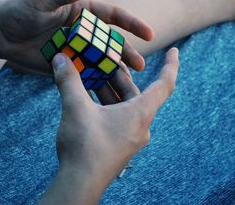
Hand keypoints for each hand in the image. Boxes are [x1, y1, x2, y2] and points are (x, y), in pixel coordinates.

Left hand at [0, 0, 153, 73]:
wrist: (0, 34)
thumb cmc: (20, 11)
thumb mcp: (43, 0)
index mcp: (83, 11)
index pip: (113, 16)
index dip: (132, 24)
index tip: (149, 33)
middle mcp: (83, 31)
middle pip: (111, 43)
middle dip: (126, 54)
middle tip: (139, 66)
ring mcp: (76, 50)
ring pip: (101, 61)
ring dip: (115, 72)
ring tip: (128, 84)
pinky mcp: (66, 65)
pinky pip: (85, 74)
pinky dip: (97, 83)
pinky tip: (108, 93)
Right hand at [39, 48, 178, 204]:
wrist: (80, 184)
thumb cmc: (85, 146)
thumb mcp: (76, 108)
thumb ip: (69, 81)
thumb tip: (60, 59)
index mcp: (140, 113)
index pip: (165, 84)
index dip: (171, 65)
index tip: (174, 50)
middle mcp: (140, 125)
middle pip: (135, 93)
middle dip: (120, 76)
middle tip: (106, 60)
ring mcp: (130, 137)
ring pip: (124, 106)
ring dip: (109, 90)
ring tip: (91, 76)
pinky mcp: (118, 145)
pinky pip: (116, 118)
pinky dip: (105, 105)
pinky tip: (88, 99)